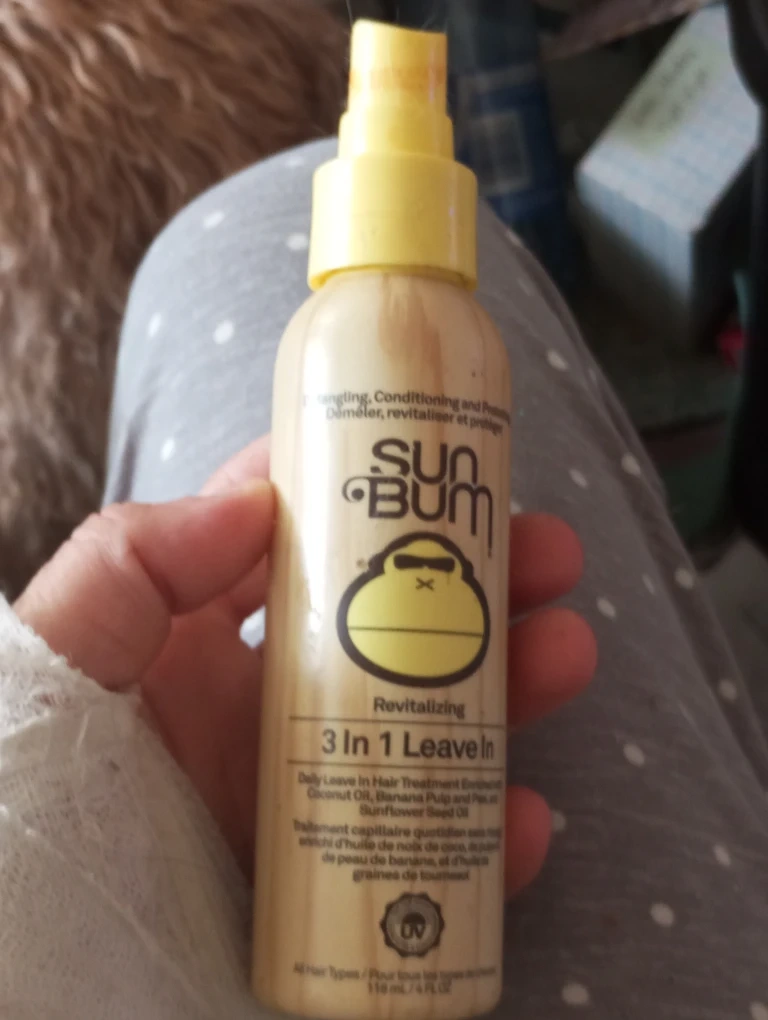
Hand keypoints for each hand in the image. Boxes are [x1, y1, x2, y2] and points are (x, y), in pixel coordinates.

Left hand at [15, 436, 595, 892]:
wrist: (53, 966)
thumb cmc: (39, 787)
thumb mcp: (65, 650)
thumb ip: (130, 562)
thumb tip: (257, 501)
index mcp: (193, 639)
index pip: (293, 544)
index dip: (365, 492)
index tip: (436, 459)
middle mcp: (258, 704)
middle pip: (391, 624)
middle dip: (477, 582)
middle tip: (546, 553)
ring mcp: (302, 785)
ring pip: (433, 721)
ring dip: (511, 686)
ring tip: (566, 652)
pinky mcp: (331, 870)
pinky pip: (429, 846)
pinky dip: (485, 833)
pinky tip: (521, 820)